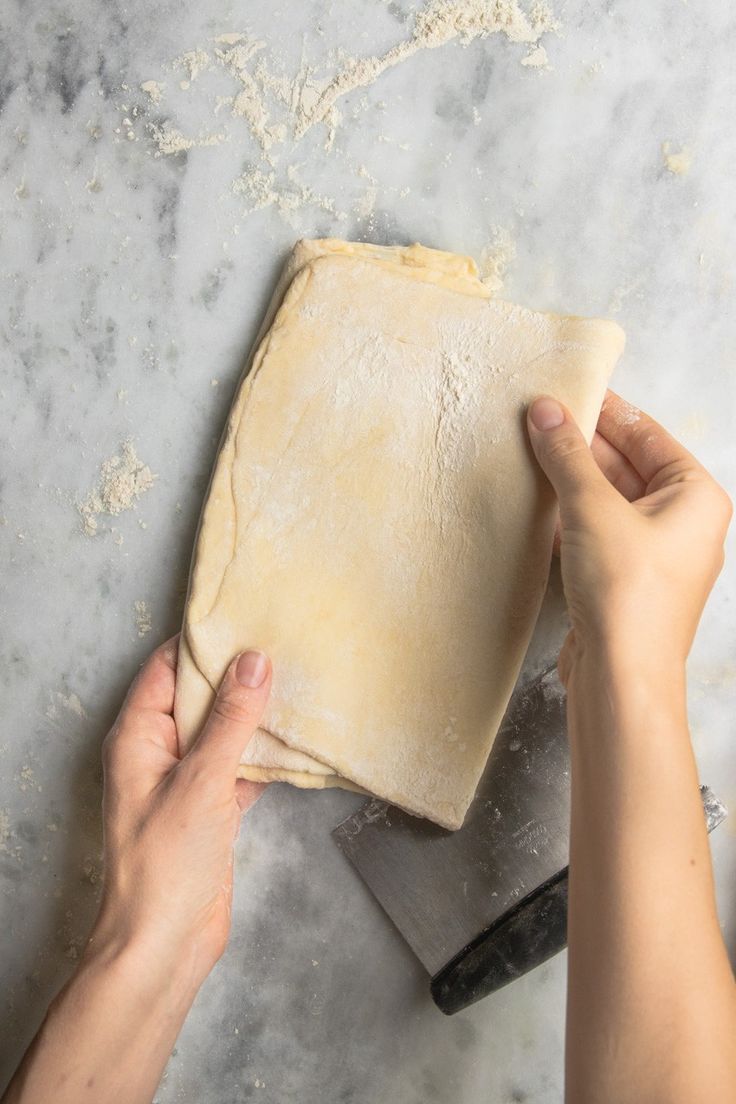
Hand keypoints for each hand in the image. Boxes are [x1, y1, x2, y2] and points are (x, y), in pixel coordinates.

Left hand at [92, 637, 271, 986]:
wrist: (164, 944)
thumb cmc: (164, 865)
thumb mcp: (200, 782)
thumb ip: (229, 721)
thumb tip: (254, 661)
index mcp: (138, 737)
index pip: (167, 669)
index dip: (202, 642)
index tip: (244, 616)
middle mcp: (159, 752)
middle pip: (200, 696)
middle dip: (238, 673)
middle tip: (284, 641)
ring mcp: (187, 780)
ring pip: (224, 730)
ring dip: (255, 713)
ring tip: (298, 679)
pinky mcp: (213, 807)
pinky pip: (241, 764)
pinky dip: (265, 753)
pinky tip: (298, 738)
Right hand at [526, 390, 731, 684]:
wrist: (621, 676)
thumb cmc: (627, 596)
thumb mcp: (592, 508)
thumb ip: (568, 455)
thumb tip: (546, 411)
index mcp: (696, 496)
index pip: (647, 435)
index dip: (605, 410)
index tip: (566, 393)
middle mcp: (683, 523)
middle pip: (628, 466)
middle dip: (582, 446)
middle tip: (538, 422)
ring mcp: (655, 555)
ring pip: (609, 501)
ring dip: (571, 481)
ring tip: (530, 455)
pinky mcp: (626, 581)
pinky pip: (598, 532)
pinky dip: (570, 516)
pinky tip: (538, 503)